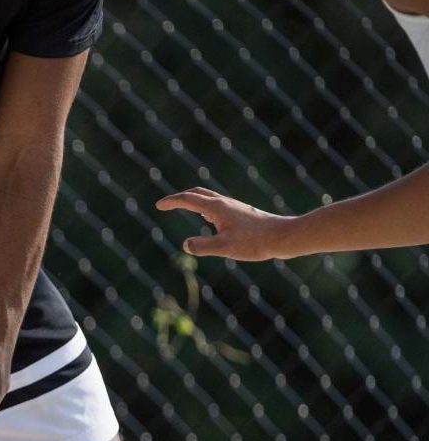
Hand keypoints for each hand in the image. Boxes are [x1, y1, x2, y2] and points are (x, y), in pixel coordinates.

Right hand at [156, 188, 297, 260]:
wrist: (282, 237)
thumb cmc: (254, 242)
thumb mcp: (225, 247)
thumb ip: (202, 246)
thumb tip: (185, 245)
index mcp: (217, 208)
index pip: (188, 200)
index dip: (171, 202)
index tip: (158, 205)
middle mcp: (224, 204)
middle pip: (197, 193)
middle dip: (180, 197)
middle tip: (167, 204)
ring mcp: (233, 208)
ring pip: (208, 198)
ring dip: (192, 200)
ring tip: (182, 206)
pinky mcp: (241, 215)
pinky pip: (216, 206)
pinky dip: (204, 207)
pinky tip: (207, 217)